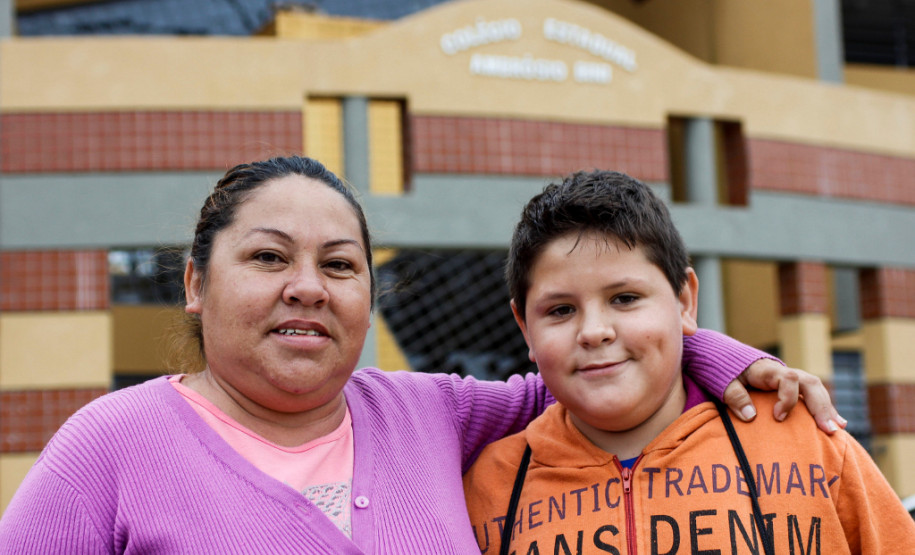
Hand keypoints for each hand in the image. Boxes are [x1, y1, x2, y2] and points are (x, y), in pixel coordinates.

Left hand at [723, 358, 846, 433]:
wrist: (728, 360)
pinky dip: (825, 409)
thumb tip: (750, 416)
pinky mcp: (793, 387)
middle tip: (828, 429)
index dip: (787, 398)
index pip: (788, 379)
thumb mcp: (724, 383)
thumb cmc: (726, 373)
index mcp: (767, 370)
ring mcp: (791, 379)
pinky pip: (814, 395)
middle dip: (821, 406)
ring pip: (816, 389)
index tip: (778, 417)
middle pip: (810, 383)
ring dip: (827, 408)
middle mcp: (783, 372)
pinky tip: (837, 424)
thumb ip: (735, 396)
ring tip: (836, 429)